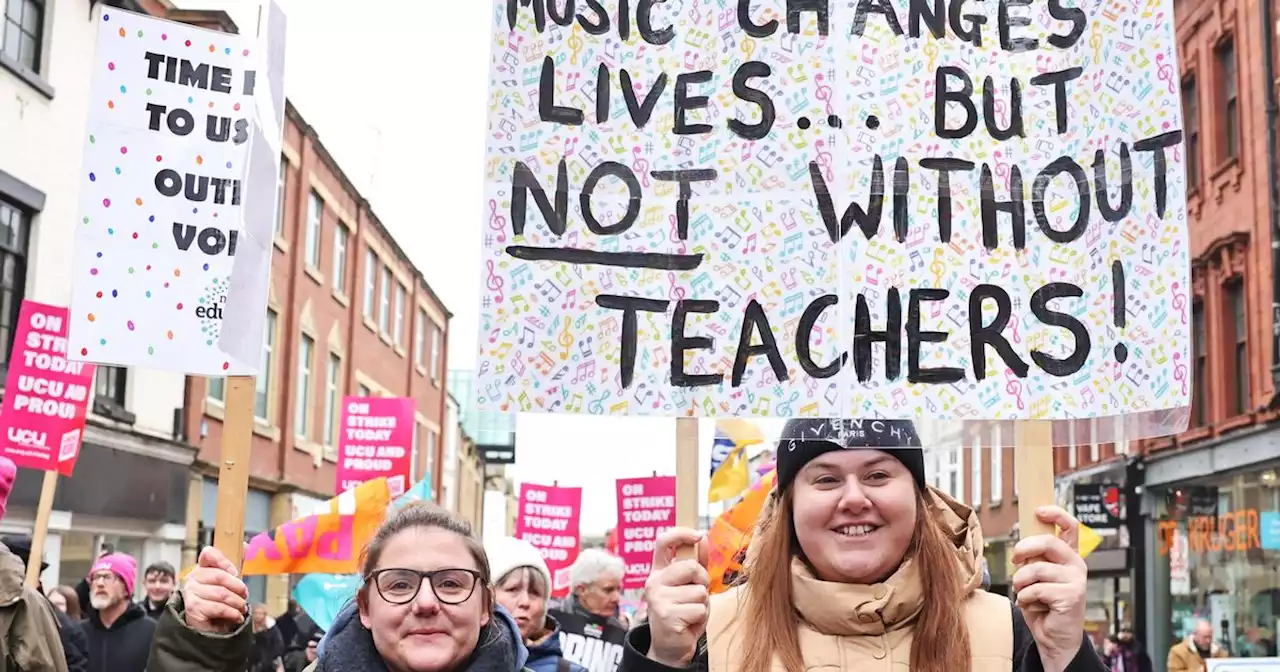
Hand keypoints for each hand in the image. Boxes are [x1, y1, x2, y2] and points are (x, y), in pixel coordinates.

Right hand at [182, 546, 248, 633]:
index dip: (223, 560)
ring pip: (221, 593)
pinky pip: (218, 607)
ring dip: (237, 602)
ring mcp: (190, 593)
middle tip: (245, 595)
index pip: (208, 554)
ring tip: (242, 607)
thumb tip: (246, 545)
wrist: (208, 626)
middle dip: (237, 586)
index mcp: (202, 568)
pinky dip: (232, 613)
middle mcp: (193, 578)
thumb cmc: (219, 601)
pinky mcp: (193, 608)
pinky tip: (237, 616)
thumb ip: (236, 565)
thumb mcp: (229, 582)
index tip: (235, 572)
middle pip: (219, 576)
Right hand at [643, 528, 709, 667]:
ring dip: (703, 604)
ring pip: (699, 591)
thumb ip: (696, 562)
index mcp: (659, 571)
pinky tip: (689, 623)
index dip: (681, 533)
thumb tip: (703, 537)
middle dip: (703, 581)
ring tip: (691, 612)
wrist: (671, 645)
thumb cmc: (683, 612)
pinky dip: (701, 617)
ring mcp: (658, 598)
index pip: (663, 541)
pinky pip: (699, 608)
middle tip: (696, 595)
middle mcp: (654, 582)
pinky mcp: (667, 615)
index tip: (698, 535)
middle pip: (690, 567)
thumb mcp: (689, 585)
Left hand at [1012, 506, 1087, 671]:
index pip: (1070, 526)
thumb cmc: (1043, 605)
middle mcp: (1076, 565)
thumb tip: (1021, 546)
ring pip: (1036, 569)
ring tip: (1023, 592)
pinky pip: (1035, 589)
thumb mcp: (1036, 576)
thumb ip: (1034, 559)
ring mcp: (1076, 580)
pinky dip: (1025, 598)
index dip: (1056, 514)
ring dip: (1020, 582)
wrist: (1054, 637)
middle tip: (1014, 559)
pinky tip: (1031, 605)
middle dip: (1024, 549)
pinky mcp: (1071, 596)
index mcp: (1068, 556)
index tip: (1038, 511)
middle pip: (1048, 542)